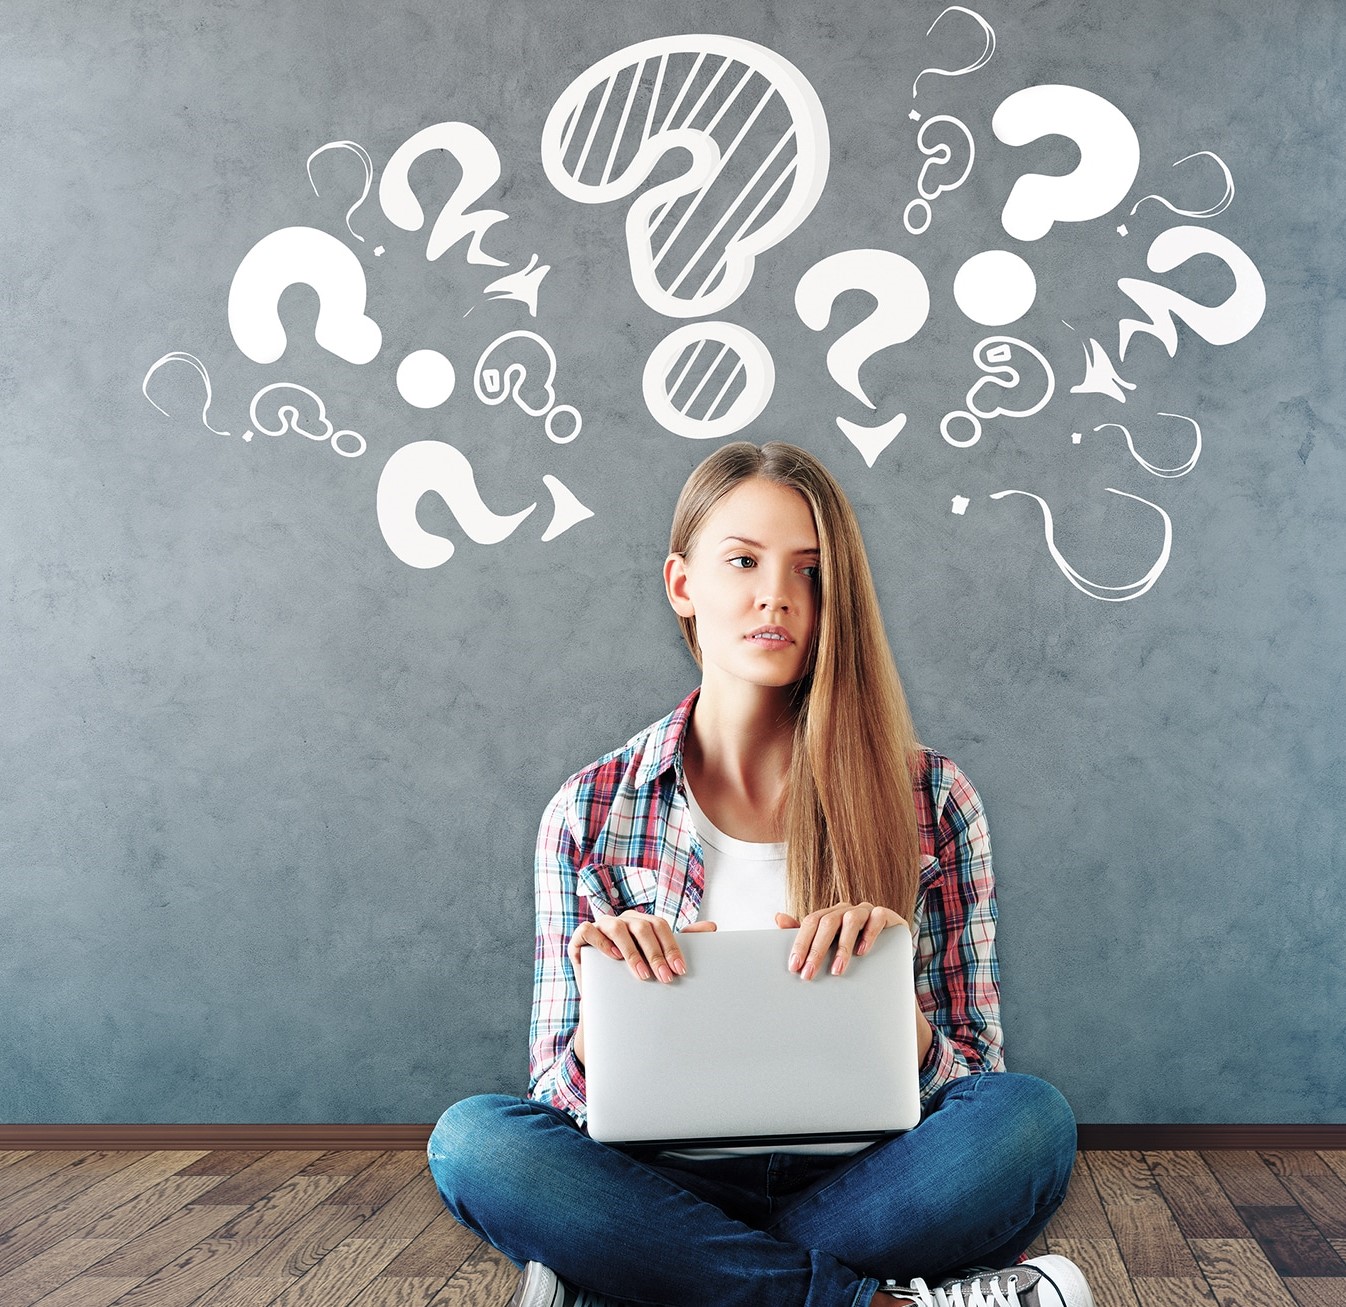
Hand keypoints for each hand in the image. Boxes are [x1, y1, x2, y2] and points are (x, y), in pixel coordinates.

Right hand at [568, 911, 717, 989]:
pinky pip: (588, 930)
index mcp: (641, 922)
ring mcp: (600, 926)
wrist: (604, 997)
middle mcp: (622, 920)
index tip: (680, 969)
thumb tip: (712, 926)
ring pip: (617, 927)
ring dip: (632, 952)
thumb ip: (681, 943)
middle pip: (642, 927)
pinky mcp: (581, 937)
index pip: (660, 926)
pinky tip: (612, 957)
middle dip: (655, 954)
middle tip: (665, 977)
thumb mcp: (657, 961)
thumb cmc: (632, 975)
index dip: (671, 946)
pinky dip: (601, 942)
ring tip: (642, 974)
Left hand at [774, 903, 906, 980]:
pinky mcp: (886, 915)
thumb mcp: (829, 944)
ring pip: (851, 920)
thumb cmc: (854, 945)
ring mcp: (866, 910)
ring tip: (837, 970)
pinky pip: (877, 918)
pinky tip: (862, 951)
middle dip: (816, 950)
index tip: (794, 966)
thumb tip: (778, 917)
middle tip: (809, 973)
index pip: (810, 923)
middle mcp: (846, 909)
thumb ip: (805, 933)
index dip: (801, 943)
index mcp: (830, 914)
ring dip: (842, 947)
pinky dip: (869, 934)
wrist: (891, 945)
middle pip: (827, 923)